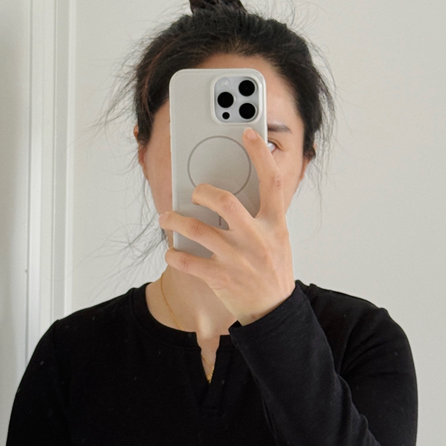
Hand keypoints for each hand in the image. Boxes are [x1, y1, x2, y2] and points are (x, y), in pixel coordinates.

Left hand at [158, 128, 295, 325]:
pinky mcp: (220, 278)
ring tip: (167, 216)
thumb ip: (262, 215)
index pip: (271, 181)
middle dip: (204, 192)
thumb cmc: (273, 271)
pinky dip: (174, 255)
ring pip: (198, 230)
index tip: (247, 133)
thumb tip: (237, 189)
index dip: (259, 154)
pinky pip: (188, 262)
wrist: (274, 312)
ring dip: (176, 220)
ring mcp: (237, 259)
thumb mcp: (277, 239)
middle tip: (195, 193)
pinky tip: (171, 251)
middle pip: (226, 201)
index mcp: (274, 225)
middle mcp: (257, 239)